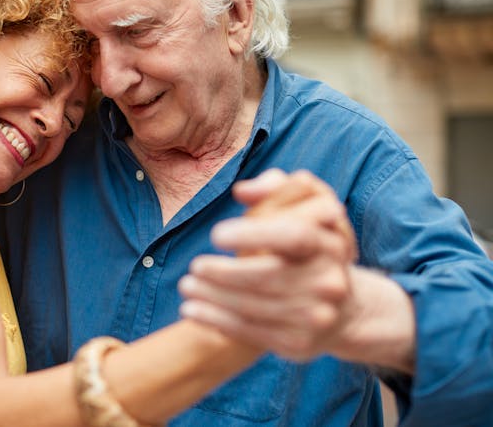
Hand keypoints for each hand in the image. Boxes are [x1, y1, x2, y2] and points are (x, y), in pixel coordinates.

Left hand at [179, 169, 358, 360]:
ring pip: (256, 307)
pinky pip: (252, 332)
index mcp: (329, 241)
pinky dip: (217, 321)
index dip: (254, 234)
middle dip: (226, 273)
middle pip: (269, 276)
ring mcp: (317, 315)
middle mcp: (329, 280)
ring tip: (186, 286)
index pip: (294, 235)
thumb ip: (276, 187)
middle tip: (194, 266)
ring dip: (214, 298)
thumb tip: (242, 191)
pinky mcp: (301, 344)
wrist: (346, 308)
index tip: (216, 234)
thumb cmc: (310, 246)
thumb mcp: (306, 208)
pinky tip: (192, 310)